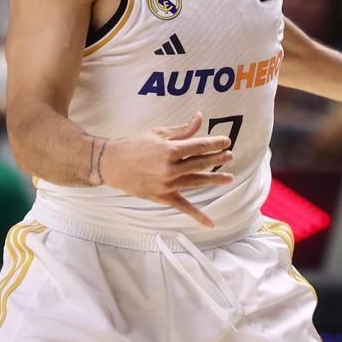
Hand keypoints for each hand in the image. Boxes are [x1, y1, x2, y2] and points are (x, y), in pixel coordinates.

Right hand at [98, 112, 233, 227]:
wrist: (111, 164)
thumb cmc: (134, 145)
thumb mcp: (158, 133)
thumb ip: (182, 130)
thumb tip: (200, 119)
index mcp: (170, 150)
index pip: (199, 146)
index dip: (215, 143)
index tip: (226, 141)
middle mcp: (170, 168)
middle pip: (200, 163)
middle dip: (218, 159)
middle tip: (230, 156)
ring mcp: (167, 184)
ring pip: (197, 182)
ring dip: (214, 179)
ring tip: (229, 177)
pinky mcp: (162, 196)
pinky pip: (183, 207)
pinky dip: (197, 215)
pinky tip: (210, 222)